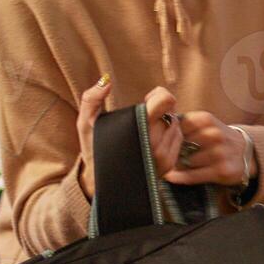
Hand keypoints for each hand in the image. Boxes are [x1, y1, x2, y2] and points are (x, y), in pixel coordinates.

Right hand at [76, 78, 183, 196]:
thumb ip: (92, 98)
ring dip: (165, 123)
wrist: (100, 184)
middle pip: (171, 111)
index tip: (146, 100)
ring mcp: (164, 157)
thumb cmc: (93, 149)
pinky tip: (152, 140)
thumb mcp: (86, 122)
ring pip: (176, 124)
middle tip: (143, 117)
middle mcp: (154, 145)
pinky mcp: (169, 165)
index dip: (158, 95)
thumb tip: (106, 80)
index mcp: (138, 129)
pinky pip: (178, 139)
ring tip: (146, 130)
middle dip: (160, 110)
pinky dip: (169, 135)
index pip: (166, 100)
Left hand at [163, 111, 254, 187]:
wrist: (245, 152)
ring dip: (177, 166)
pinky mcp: (222, 170)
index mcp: (206, 120)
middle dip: (171, 153)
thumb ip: (183, 123)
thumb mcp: (203, 124)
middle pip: (181, 145)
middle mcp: (215, 134)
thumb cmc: (216, 138)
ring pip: (187, 161)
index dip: (166, 136)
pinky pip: (194, 175)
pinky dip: (180, 177)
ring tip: (171, 167)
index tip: (157, 141)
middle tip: (161, 158)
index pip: (177, 127)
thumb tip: (155, 127)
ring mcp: (220, 153)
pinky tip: (171, 177)